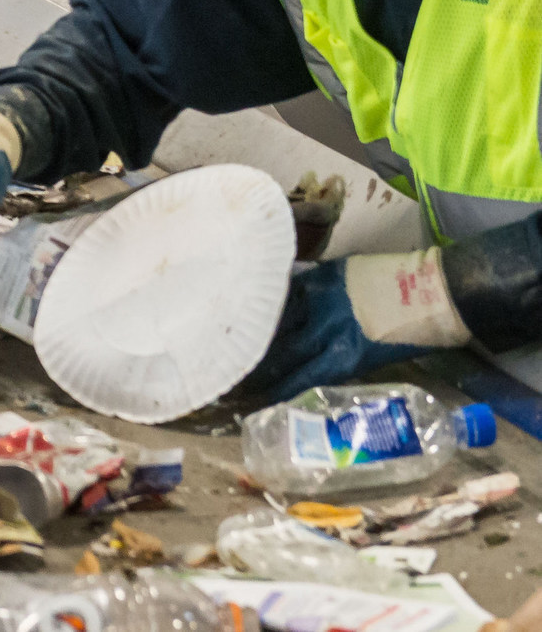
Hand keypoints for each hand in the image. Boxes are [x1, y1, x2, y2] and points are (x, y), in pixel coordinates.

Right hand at [242, 250, 466, 399]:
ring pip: (279, 317)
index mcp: (343, 355)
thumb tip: (311, 366)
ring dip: (261, 331)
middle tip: (238, 372)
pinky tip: (260, 306)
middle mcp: (326, 328)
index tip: (251, 399)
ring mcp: (321, 298)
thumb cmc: (416, 335)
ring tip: (241, 340)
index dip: (274, 391)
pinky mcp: (322, 275)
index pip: (298, 379)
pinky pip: (290, 290)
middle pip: (283, 350)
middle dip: (260, 364)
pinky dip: (276, 301)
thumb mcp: (375, 359)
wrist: (437, 292)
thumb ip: (340, 361)